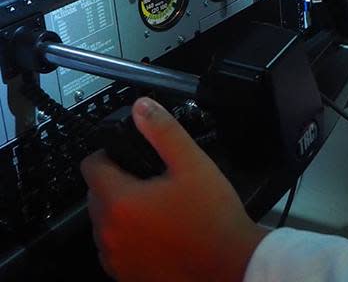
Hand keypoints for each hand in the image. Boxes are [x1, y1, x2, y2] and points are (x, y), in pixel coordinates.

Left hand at [81, 97, 268, 281]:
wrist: (230, 264)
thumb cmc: (213, 218)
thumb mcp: (193, 163)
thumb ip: (163, 132)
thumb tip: (143, 107)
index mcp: (120, 201)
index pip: (91, 165)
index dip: (110, 153)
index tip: (131, 155)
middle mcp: (109, 233)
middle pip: (96, 194)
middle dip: (117, 182)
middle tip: (153, 180)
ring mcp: (115, 258)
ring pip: (105, 223)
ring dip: (122, 212)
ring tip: (159, 207)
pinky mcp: (125, 275)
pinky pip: (115, 248)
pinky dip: (130, 238)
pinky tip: (159, 232)